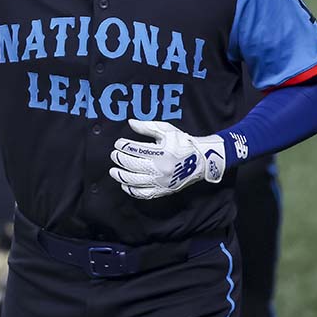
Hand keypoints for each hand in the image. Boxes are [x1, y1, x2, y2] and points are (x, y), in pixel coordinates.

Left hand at [109, 119, 225, 199]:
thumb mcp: (168, 131)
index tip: (118, 143)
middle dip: (119, 159)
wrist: (202, 161)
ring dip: (120, 176)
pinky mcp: (163, 190)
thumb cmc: (183, 143)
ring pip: (135, 181)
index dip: (123, 145)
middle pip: (132, 165)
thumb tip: (130, 123)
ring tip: (113, 171)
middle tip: (114, 155)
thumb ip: (148, 127)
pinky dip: (131, 190)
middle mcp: (160, 168)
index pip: (135, 149)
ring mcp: (161, 181)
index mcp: (162, 152)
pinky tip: (124, 184)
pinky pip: (143, 193)